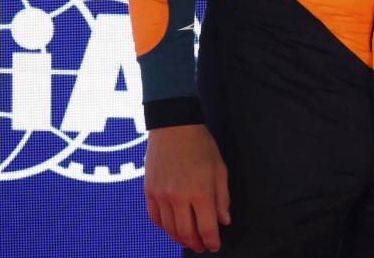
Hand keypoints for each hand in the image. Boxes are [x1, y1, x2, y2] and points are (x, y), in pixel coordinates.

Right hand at [144, 124, 230, 252]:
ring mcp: (161, 196)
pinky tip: (172, 228)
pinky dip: (164, 228)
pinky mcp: (149, 192)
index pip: (207, 227)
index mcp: (201, 191)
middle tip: (202, 247)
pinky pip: (155, 218)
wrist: (174, 127)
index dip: (212, 241)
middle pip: (186, 233)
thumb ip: (222, 197)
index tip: (215, 246)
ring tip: (189, 241)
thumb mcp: (220, 168)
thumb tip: (224, 221)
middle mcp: (179, 197)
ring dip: (180, 239)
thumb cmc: (201, 145)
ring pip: (169, 229)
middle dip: (196, 244)